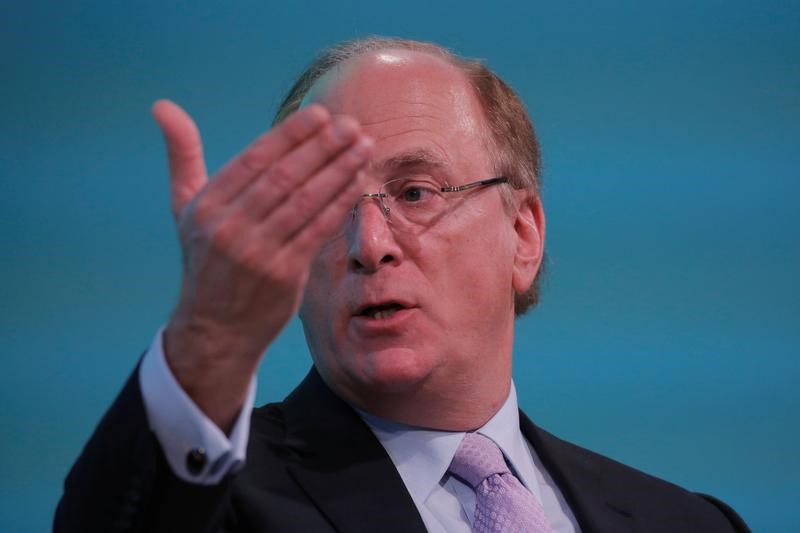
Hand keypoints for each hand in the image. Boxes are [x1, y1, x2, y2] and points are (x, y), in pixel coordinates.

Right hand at [151, 100, 371, 429]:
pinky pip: (318, 230)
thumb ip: (182, 156)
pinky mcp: (284, 274)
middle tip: (352, 124)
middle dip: (322, 148)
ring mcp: (257, 253)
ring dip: (339, 171)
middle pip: (284, 177)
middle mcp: (229, 228)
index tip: (319, 114)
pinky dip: (340, 204)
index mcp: (207, 206)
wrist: (214, 328)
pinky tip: (358, 182)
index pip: (254, 160)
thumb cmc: (205, 259)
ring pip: (306, 202)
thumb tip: (162, 106)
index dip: (289, 135)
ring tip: (364, 146)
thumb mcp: (186, 208)